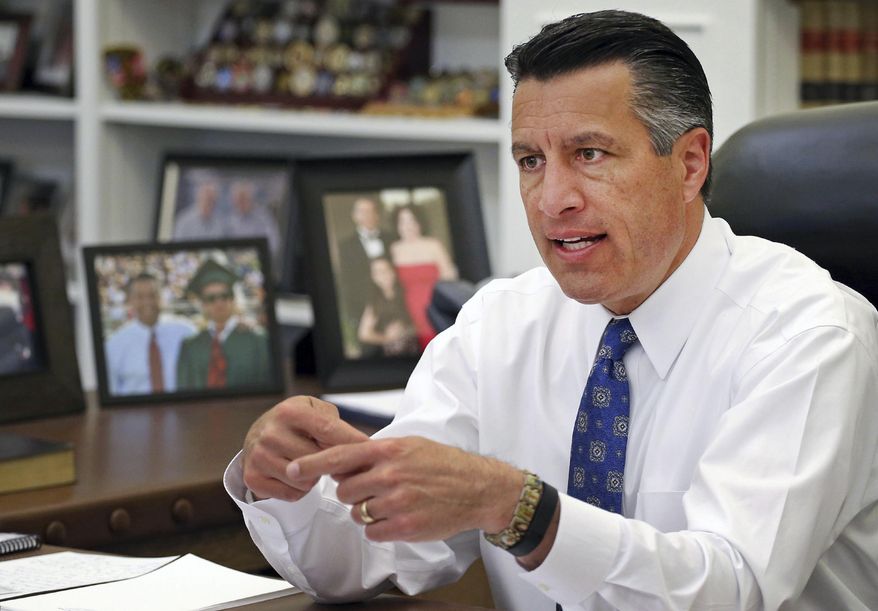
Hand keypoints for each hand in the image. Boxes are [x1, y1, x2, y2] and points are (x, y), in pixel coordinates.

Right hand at [242, 395, 368, 501]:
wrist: (258, 434)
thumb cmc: (294, 423)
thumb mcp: (313, 410)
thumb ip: (336, 425)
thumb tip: (362, 448)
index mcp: (290, 411)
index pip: (328, 430)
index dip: (352, 442)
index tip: (371, 452)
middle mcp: (271, 433)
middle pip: (319, 460)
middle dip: (330, 463)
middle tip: (328, 459)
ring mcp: (259, 456)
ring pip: (306, 481)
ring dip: (314, 478)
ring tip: (307, 464)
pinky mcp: (253, 478)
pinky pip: (292, 494)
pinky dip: (299, 490)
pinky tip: (294, 476)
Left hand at [288, 436, 523, 541]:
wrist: (478, 488)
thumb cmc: (444, 464)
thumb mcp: (410, 445)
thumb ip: (377, 451)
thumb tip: (344, 459)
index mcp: (389, 450)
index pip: (340, 456)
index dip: (312, 464)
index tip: (292, 469)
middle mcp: (390, 474)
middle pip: (344, 490)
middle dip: (353, 493)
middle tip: (375, 490)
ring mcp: (397, 501)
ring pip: (358, 513)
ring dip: (368, 511)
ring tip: (393, 502)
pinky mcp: (405, 526)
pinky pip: (373, 532)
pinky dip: (380, 528)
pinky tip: (399, 517)